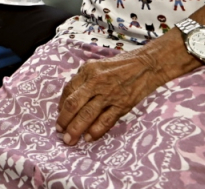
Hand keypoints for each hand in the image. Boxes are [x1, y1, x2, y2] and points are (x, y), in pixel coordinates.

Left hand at [56, 36, 196, 143]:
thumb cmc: (119, 65)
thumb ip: (83, 79)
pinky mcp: (122, 105)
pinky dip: (96, 131)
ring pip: (87, 115)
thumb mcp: (96, 65)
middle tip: (59, 132)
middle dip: (64, 120)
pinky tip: (89, 137)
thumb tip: (70, 98)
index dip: (61, 105)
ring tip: (70, 139)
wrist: (146, 66)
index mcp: (88, 71)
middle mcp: (96, 82)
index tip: (59, 114)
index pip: (68, 90)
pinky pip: (106, 121)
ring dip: (76, 129)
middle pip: (74, 104)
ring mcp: (109, 95)